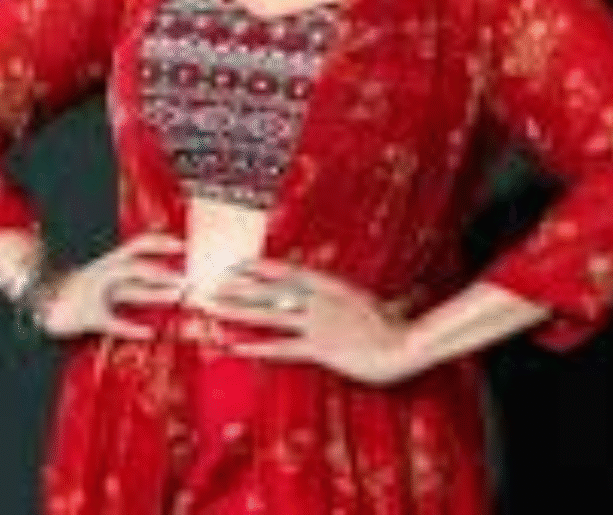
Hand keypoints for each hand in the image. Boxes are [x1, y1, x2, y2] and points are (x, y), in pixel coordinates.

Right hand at [33, 231, 186, 341]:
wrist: (42, 299)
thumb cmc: (77, 288)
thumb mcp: (102, 275)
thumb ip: (126, 276)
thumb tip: (158, 280)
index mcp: (110, 261)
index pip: (139, 244)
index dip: (161, 242)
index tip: (182, 245)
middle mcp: (105, 272)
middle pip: (137, 267)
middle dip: (162, 272)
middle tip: (184, 279)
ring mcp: (96, 294)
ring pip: (129, 290)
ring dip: (154, 294)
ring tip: (175, 298)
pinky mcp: (89, 316)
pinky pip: (113, 322)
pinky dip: (131, 328)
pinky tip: (148, 332)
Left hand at [197, 257, 412, 386]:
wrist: (404, 344)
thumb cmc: (395, 325)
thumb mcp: (378, 302)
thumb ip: (368, 294)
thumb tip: (386, 289)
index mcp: (327, 284)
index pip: (283, 270)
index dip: (255, 267)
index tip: (232, 263)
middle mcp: (316, 298)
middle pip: (267, 289)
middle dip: (236, 287)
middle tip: (208, 284)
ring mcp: (316, 322)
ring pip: (267, 313)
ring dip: (236, 310)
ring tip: (211, 307)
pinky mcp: (320, 347)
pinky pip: (283, 347)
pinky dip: (258, 347)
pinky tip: (236, 346)